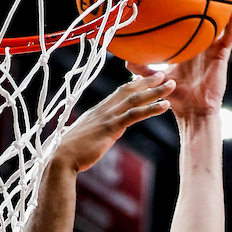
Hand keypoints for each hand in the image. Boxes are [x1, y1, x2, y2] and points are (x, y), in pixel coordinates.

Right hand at [54, 75, 175, 173]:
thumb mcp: (79, 139)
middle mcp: (103, 110)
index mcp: (97, 112)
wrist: (60, 158)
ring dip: (155, 91)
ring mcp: (107, 117)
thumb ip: (87, 134)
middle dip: (147, 81)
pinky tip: (166, 105)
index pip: (117, 93)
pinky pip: (135, 114)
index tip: (144, 79)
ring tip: (171, 85)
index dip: (132, 84)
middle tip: (164, 73)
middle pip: (128, 90)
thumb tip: (84, 137)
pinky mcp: (111, 128)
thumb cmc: (67, 153)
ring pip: (135, 99)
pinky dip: (152, 108)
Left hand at [126, 5, 231, 119]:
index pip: (186, 30)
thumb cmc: (177, 98)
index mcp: (187, 51)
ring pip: (219, 25)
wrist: (194, 112)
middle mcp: (200, 48)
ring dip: (221, 8)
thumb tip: (125, 61)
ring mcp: (212, 50)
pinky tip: (231, 8)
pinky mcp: (221, 55)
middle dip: (203, 6)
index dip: (184, 16)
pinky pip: (230, 35)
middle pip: (203, 23)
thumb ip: (144, 70)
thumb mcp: (157, 80)